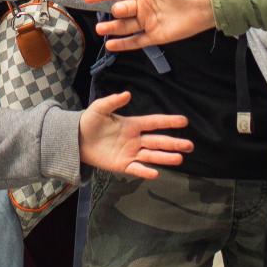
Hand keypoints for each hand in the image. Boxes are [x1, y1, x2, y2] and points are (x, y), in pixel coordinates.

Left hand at [77, 92, 194, 179]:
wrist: (76, 140)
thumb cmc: (89, 122)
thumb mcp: (99, 109)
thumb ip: (112, 102)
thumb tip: (127, 94)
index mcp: (132, 124)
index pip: (154, 122)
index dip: (169, 122)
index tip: (184, 121)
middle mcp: (135, 139)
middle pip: (158, 141)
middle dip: (174, 143)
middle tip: (190, 145)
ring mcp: (130, 153)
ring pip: (151, 155)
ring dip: (165, 157)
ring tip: (180, 159)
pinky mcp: (122, 165)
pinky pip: (137, 169)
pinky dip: (145, 171)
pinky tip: (156, 173)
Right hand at [84, 0, 214, 50]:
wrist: (203, 4)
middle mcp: (144, 6)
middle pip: (121, 9)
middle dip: (113, 12)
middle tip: (111, 13)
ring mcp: (149, 22)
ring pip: (125, 26)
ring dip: (112, 28)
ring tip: (100, 29)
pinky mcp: (156, 36)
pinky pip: (136, 41)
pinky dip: (123, 44)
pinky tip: (111, 45)